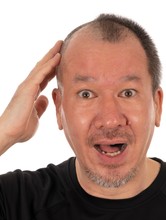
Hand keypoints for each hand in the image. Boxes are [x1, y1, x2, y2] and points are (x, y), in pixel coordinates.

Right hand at [0, 40, 61, 154]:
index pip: (44, 77)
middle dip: (52, 56)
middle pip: (42, 68)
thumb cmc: (20, 128)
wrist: (9, 133)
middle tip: (61, 45)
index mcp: (31, 93)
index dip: (52, 68)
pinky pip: (41, 73)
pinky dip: (50, 64)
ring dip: (52, 55)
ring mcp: (27, 86)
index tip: (61, 60)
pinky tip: (57, 57)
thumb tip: (45, 98)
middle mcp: (28, 87)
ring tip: (60, 44)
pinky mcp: (27, 89)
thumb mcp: (36, 117)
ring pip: (41, 66)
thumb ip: (40, 107)